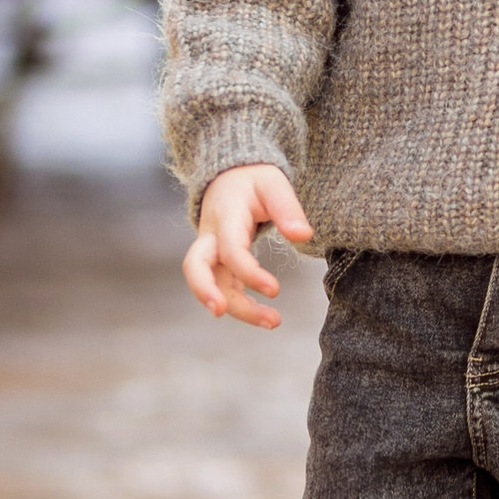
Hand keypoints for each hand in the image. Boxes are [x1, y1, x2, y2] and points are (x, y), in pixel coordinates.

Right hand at [184, 165, 311, 328]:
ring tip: (273, 322)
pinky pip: (223, 287)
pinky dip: (240, 304)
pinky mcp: (218, 263)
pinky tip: (266, 316)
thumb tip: (303, 235)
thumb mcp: (274, 184)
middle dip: (206, 292)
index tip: (275, 290)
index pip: (229, 250)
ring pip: (211, 284)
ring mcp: (211, 251)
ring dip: (237, 307)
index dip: (248, 273)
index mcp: (225, 215)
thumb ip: (288, 209)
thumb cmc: (254, 180)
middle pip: (195, 268)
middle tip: (221, 312)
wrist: (231, 176)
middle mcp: (211, 236)